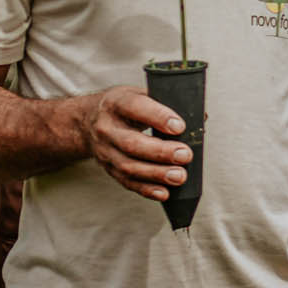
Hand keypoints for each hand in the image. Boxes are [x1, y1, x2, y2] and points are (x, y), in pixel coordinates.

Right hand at [76, 86, 191, 201]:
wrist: (87, 120)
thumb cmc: (123, 106)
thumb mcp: (139, 94)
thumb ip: (166, 103)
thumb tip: (200, 118)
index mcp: (116, 103)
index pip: (136, 107)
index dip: (158, 117)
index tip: (180, 126)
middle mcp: (107, 128)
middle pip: (132, 143)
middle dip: (161, 152)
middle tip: (185, 155)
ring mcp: (105, 151)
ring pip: (129, 166)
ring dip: (156, 174)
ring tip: (180, 176)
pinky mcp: (108, 168)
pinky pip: (126, 182)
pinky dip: (146, 189)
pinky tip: (165, 192)